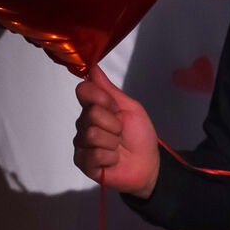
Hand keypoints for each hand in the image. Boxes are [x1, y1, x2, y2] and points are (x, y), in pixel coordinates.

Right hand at [73, 65, 159, 197]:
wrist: (147, 164)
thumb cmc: (140, 135)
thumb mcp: (130, 108)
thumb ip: (109, 89)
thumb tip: (92, 66)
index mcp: (94, 108)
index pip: (83, 91)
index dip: (101, 98)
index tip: (115, 107)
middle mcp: (83, 124)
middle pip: (91, 113)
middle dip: (114, 123)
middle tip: (121, 132)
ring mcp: (81, 144)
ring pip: (93, 134)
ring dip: (113, 142)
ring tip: (118, 147)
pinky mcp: (83, 163)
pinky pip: (94, 154)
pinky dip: (110, 157)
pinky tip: (113, 160)